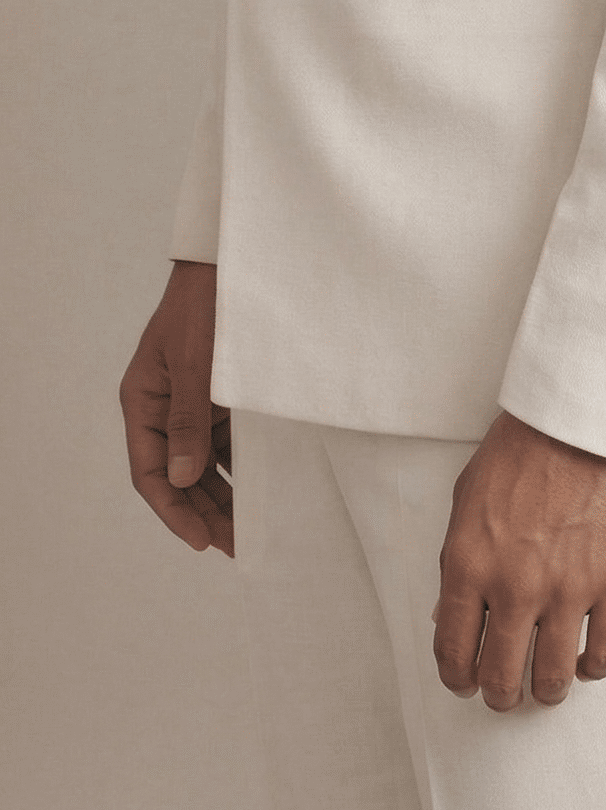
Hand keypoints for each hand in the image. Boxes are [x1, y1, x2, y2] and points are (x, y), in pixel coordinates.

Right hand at [119, 260, 232, 556]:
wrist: (231, 263)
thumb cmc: (205, 306)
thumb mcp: (194, 365)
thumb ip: (189, 422)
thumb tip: (184, 479)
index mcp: (143, 401)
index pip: (151, 472)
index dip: (174, 510)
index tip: (202, 540)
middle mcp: (163, 408)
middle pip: (177, 475)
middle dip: (202, 512)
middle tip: (234, 546)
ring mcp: (191, 404)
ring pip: (202, 465)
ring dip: (221, 496)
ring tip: (248, 531)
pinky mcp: (218, 398)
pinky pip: (225, 444)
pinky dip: (238, 469)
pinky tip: (258, 492)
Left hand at [433, 409, 605, 710]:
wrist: (586, 413)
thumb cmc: (525, 446)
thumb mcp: (468, 497)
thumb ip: (456, 562)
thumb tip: (447, 619)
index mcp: (470, 563)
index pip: (453, 653)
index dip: (458, 679)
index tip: (467, 682)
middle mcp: (515, 586)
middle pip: (501, 679)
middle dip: (501, 695)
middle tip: (507, 690)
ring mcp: (568, 589)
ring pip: (552, 679)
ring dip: (546, 689)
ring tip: (548, 682)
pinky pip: (603, 655)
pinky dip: (592, 668)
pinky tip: (586, 659)